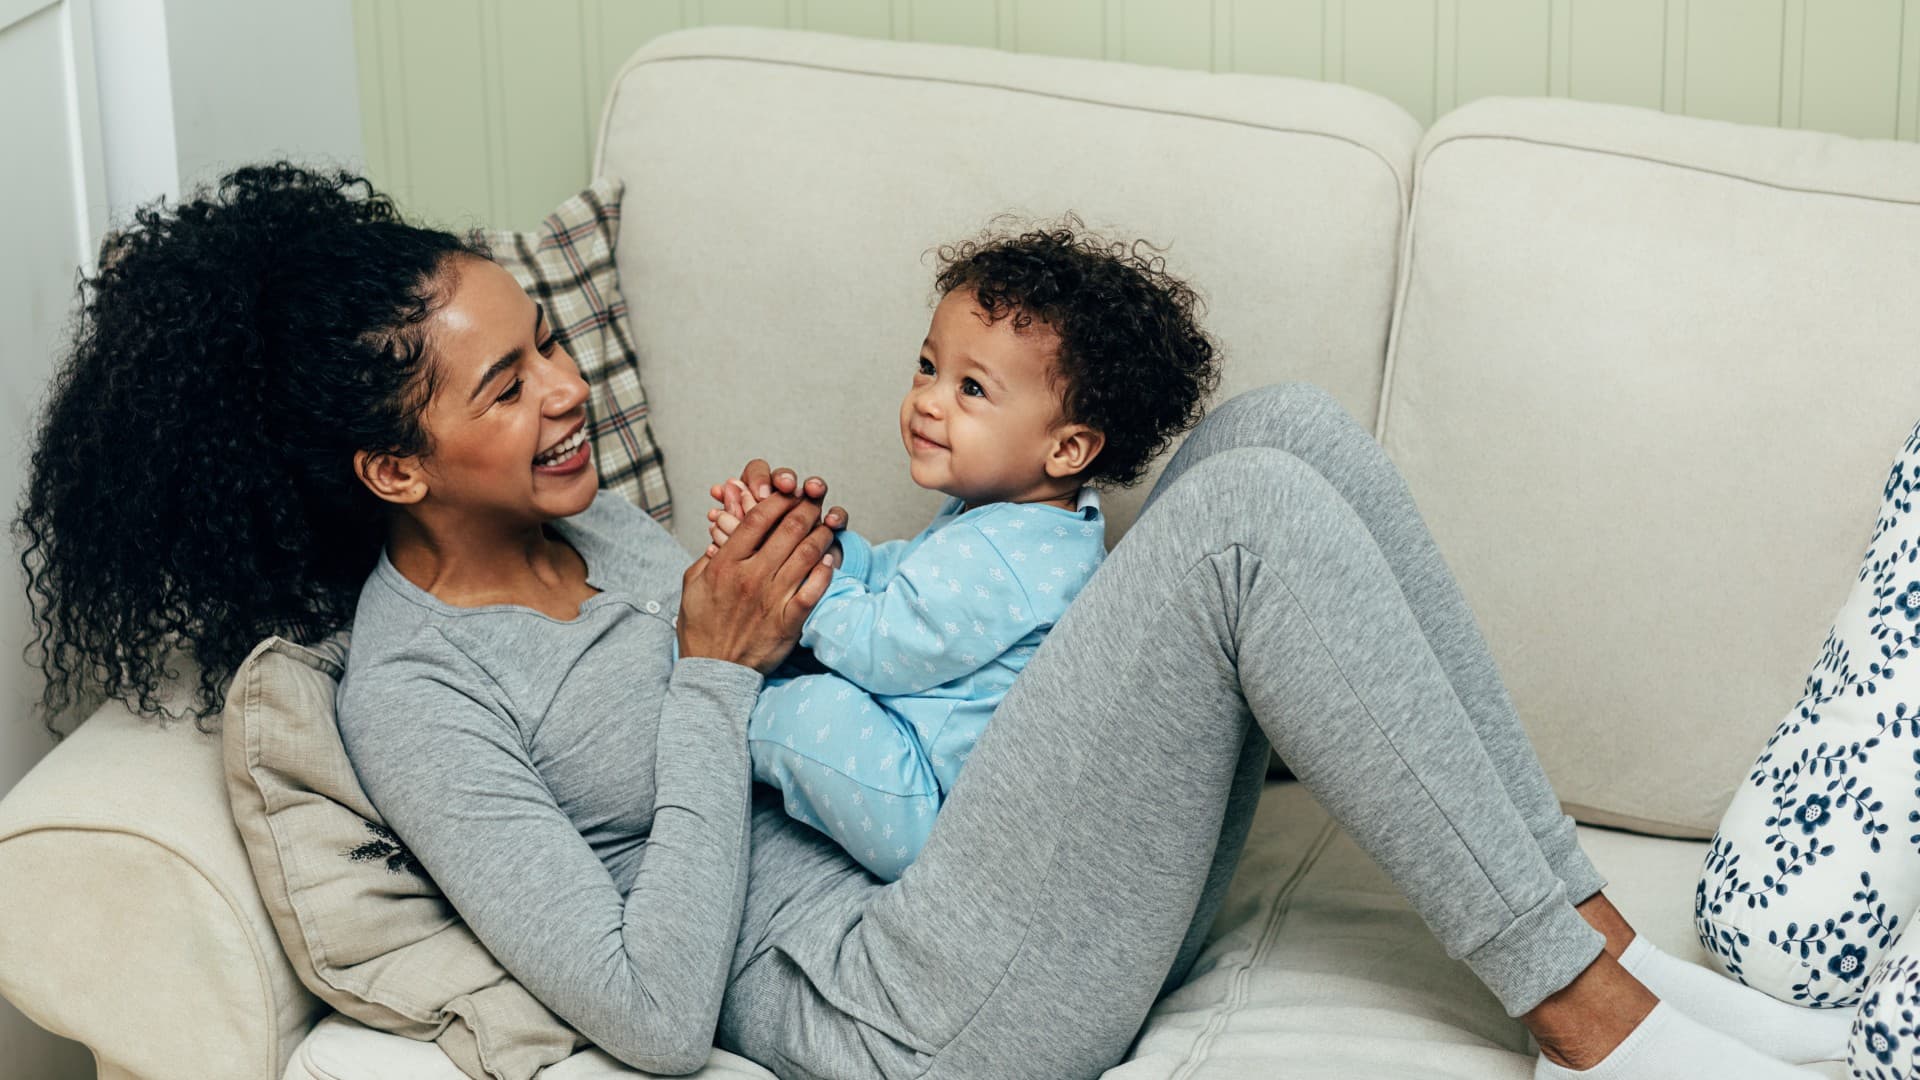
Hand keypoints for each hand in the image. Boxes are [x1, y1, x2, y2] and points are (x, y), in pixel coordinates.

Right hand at [678, 490, 837, 672]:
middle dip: (807, 508)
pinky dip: (825, 571)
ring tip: (829, 523)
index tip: (789, 492)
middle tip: (816, 498)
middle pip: (788, 530)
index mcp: (725, 564)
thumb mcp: (693, 585)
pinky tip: (829, 558)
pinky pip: (813, 591)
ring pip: (806, 556)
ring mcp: (771, 600)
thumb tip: (722, 533)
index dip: (778, 499)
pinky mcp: (788, 622)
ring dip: (822, 534)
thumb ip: (709, 557)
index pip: (758, 519)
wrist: (713, 671)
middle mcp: (750, 578)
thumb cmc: (701, 627)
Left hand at [707, 461, 846, 557]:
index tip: (753, 489)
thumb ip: (728, 520)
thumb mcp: (733, 545)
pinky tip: (832, 521)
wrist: (771, 595)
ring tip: (814, 491)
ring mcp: (807, 514)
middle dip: (786, 478)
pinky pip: (836, 518)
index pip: (757, 471)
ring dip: (815, 487)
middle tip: (785, 485)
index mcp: (756, 496)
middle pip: (788, 478)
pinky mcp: (826, 532)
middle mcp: (784, 499)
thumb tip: (718, 491)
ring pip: (815, 490)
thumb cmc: (746, 570)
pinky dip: (836, 516)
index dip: (758, 476)